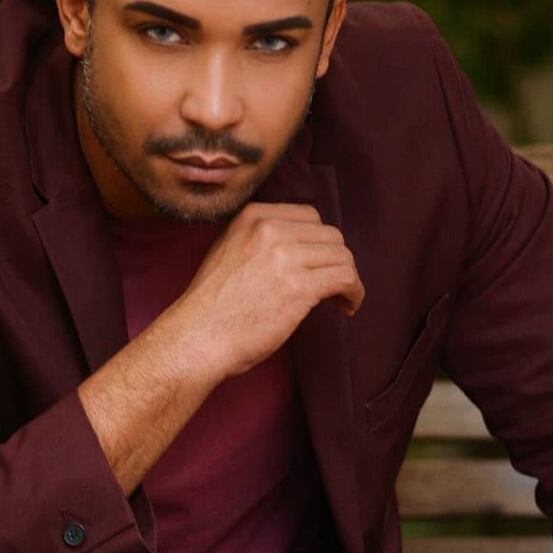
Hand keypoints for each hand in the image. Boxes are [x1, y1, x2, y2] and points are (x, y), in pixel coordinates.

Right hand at [170, 202, 364, 378]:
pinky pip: (346, 278)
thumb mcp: (229, 249)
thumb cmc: (212, 304)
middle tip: (330, 285)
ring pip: (342, 256)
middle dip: (334, 260)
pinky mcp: (299, 286)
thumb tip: (300, 246)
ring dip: (347, 278)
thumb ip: (260, 240)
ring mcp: (285, 256)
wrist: (198, 336)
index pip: (308, 216)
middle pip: (330, 235)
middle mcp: (270, 229)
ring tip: (340, 299)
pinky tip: (346, 307)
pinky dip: (354, 292)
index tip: (317, 263)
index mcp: (253, 216)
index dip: (319, 242)